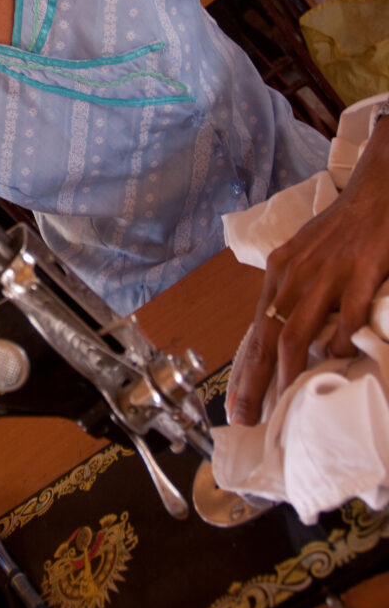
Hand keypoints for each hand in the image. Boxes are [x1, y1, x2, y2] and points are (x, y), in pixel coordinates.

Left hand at [228, 180, 388, 424]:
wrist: (376, 191)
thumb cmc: (342, 228)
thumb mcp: (306, 256)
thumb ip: (293, 291)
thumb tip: (282, 333)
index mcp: (280, 271)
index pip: (256, 329)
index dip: (243, 369)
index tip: (233, 403)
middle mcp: (295, 274)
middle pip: (268, 337)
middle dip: (254, 381)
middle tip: (247, 417)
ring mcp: (328, 274)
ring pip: (299, 332)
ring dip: (290, 373)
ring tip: (287, 403)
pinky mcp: (361, 272)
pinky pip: (347, 317)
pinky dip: (340, 342)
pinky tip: (338, 357)